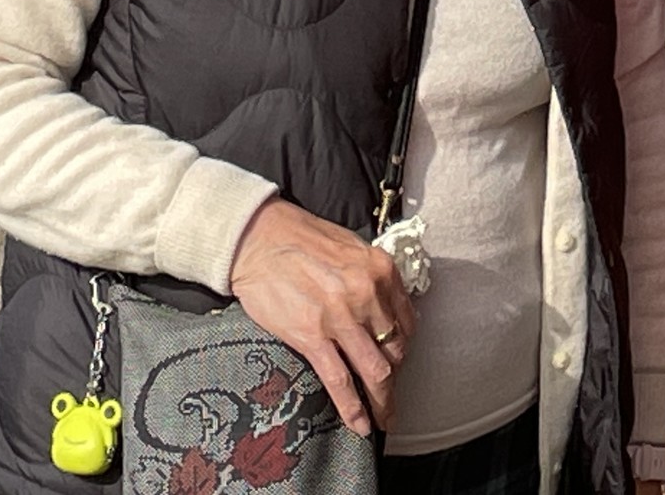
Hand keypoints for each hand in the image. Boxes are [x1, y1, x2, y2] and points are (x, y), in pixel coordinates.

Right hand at [229, 195, 415, 436]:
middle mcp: (367, 294)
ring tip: (382, 420)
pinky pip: (340, 380)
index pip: (406, 323)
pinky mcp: (312, 336)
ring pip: (374, 371)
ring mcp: (341, 317)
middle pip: (394, 351)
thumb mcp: (351, 250)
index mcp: (380, 271)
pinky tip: (359, 425)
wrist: (258, 239)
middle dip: (396, 382)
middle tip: (393, 401)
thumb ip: (371, 280)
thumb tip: (381, 312)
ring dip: (381, 402)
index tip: (398, 365)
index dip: (403, 350)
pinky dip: (353, 408)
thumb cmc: (300, 240)